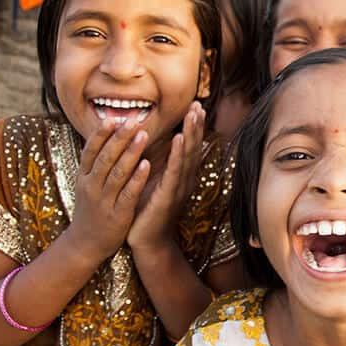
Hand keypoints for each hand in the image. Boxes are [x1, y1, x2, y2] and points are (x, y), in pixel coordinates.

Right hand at [67, 118, 150, 261]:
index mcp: (84, 176)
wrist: (86, 244)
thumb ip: (97, 161)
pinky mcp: (117, 215)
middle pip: (105, 157)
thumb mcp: (88, 183)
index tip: (114, 117)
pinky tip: (147, 164)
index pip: (91, 150)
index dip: (102, 133)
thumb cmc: (92, 208)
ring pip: (117, 173)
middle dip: (120, 137)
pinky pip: (127, 194)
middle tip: (134, 119)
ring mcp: (103, 201)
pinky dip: (137, 178)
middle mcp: (91, 186)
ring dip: (131, 152)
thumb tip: (108, 132)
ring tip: (143, 135)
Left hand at [127, 102, 205, 250]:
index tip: (195, 105)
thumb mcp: (154, 182)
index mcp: (180, 176)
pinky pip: (174, 172)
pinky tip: (180, 139)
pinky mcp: (168, 197)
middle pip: (193, 147)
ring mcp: (179, 189)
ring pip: (188, 156)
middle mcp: (184, 180)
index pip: (189, 146)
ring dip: (191, 133)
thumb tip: (160, 144)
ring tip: (194, 113)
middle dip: (196, 124)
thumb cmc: (148, 212)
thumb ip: (160, 165)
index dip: (193, 126)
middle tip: (198, 103)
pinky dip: (178, 154)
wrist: (147, 243)